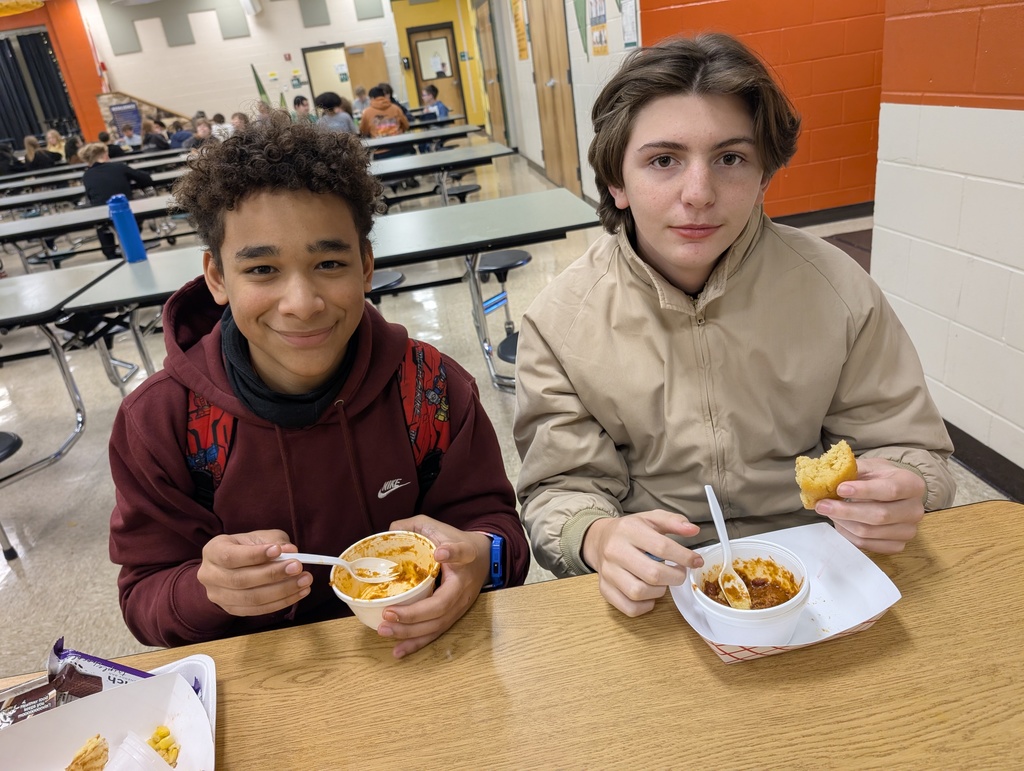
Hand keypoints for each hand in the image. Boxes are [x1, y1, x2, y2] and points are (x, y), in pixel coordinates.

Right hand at [196, 530, 308, 615]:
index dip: (255, 555)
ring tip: (304, 581)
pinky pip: (258, 610)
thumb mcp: (258, 537)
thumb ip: (274, 541)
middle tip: (299, 567)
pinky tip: (299, 593)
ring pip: (251, 598)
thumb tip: (291, 550)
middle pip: (241, 580)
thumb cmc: (246, 547)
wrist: (230, 567)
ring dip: (282, 591)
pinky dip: (281, 602)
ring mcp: (219, 596)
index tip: (279, 551)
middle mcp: (210, 575)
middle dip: (273, 574)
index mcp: (213, 551)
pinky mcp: (232, 610)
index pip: (231, 556)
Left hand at [377, 515, 491, 658]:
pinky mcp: (453, 617)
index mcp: (463, 558)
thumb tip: (390, 530)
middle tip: (388, 613)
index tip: (440, 552)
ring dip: (410, 632)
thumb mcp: (439, 527)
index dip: (452, 553)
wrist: (483, 559)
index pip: (462, 554)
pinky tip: (398, 651)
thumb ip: (416, 525)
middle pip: (441, 605)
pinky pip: (435, 633)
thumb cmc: (457, 542)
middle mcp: (462, 586)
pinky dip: (416, 644)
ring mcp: (459, 606)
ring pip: (436, 625)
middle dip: (413, 613)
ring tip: (384, 630)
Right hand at [581, 510, 703, 617]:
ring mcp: (607, 572)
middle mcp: (614, 551)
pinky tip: (650, 595)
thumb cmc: (629, 531)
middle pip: (652, 573)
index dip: (685, 557)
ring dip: (659, 591)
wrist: (599, 539)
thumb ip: (674, 522)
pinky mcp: (604, 589)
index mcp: (628, 530)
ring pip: (639, 592)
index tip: (696, 561)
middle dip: (675, 577)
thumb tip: (693, 530)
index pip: (662, 547)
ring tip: (662, 581)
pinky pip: (629, 607)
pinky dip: (645, 606)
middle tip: (679, 573)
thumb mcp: (651, 519)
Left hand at [815, 457, 925, 553]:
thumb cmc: (880, 477)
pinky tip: (840, 522)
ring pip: (870, 532)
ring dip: (843, 522)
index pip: (890, 490)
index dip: (864, 491)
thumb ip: (851, 470)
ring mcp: (908, 531)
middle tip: (823, 504)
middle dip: (846, 511)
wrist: (895, 492)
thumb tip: (826, 477)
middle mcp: (915, 510)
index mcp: (912, 485)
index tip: (840, 489)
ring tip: (828, 511)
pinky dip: (848, 534)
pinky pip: (867, 545)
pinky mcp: (898, 545)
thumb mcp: (870, 466)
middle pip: (880, 516)